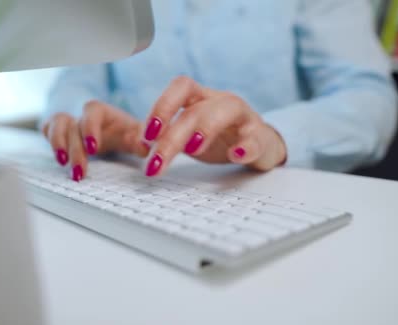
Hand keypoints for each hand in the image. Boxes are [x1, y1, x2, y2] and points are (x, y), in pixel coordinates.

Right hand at [43, 100, 149, 180]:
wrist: (112, 130)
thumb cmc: (123, 132)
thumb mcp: (134, 136)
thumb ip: (141, 142)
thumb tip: (147, 149)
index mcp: (102, 112)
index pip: (92, 110)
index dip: (90, 127)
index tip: (93, 147)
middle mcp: (82, 116)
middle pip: (73, 124)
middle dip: (75, 149)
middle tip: (80, 172)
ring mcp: (69, 123)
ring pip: (55, 126)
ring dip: (58, 145)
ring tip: (63, 164)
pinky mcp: (59, 133)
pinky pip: (47, 131)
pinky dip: (50, 142)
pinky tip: (58, 158)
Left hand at [142, 76, 286, 176]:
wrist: (259, 145)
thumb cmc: (218, 138)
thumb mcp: (188, 136)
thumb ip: (165, 137)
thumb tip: (137, 144)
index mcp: (200, 97)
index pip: (180, 88)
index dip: (162, 107)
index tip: (146, 136)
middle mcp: (220, 101)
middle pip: (195, 109)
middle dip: (172, 137)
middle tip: (156, 164)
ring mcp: (243, 116)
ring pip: (227, 110)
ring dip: (207, 128)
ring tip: (192, 149)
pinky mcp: (260, 136)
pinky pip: (255, 137)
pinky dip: (246, 146)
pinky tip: (235, 156)